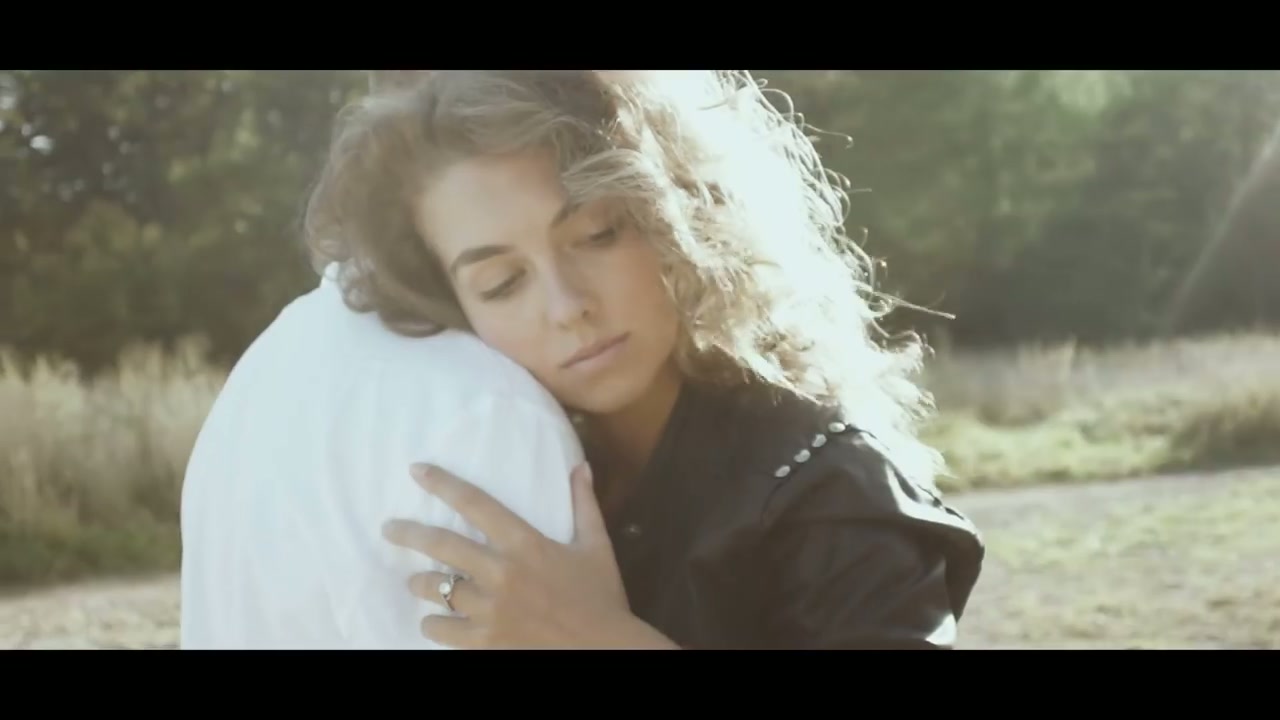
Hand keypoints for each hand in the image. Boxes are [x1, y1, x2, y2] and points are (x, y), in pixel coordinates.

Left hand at [382, 462, 674, 648]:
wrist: (605, 649)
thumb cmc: (601, 597)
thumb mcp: (596, 545)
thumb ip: (584, 504)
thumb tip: (581, 466)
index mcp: (525, 543)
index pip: (475, 504)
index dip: (442, 484)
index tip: (416, 471)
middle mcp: (501, 571)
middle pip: (440, 545)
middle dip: (408, 533)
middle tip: (389, 529)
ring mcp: (489, 608)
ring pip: (436, 588)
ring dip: (421, 583)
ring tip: (415, 582)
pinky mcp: (485, 641)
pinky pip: (442, 629)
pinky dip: (433, 624)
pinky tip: (433, 621)